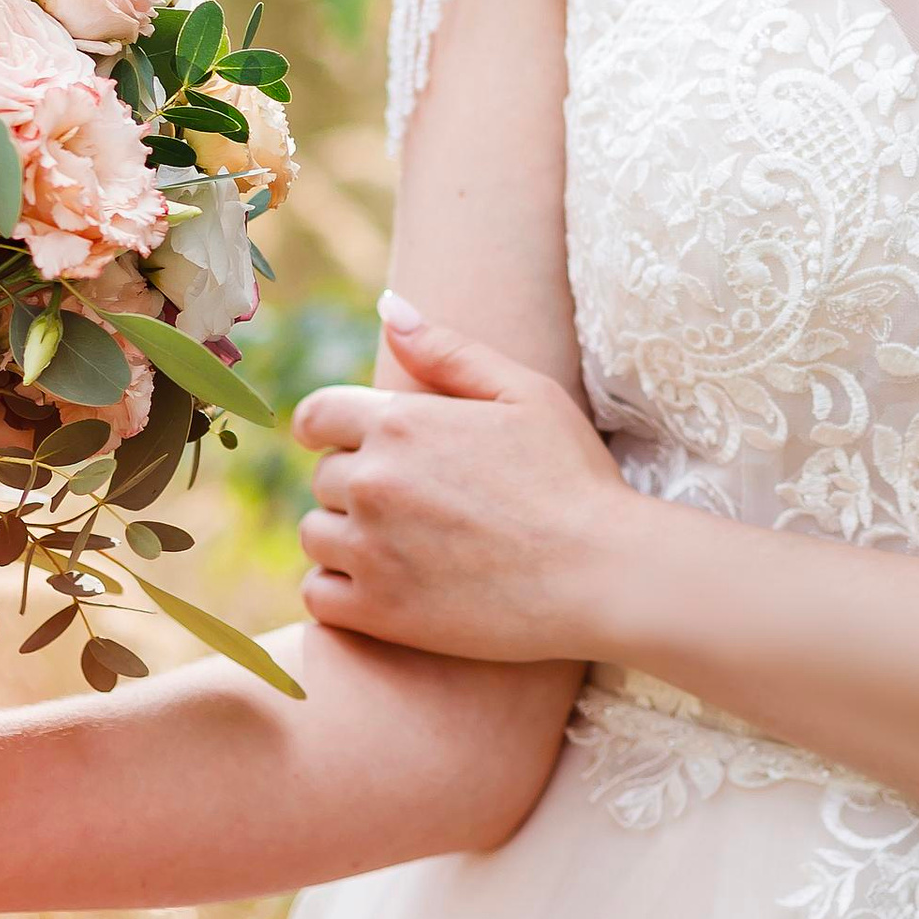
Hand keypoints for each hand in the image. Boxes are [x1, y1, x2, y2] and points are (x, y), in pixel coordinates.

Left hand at [292, 299, 645, 662]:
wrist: (602, 574)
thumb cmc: (573, 478)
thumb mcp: (525, 393)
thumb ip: (449, 350)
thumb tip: (388, 307)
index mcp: (401, 422)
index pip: (316, 415)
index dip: (327, 428)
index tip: (346, 444)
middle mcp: (373, 481)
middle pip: (324, 478)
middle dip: (356, 484)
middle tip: (413, 504)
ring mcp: (371, 549)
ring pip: (316, 535)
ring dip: (345, 538)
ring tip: (401, 546)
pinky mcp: (379, 611)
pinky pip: (318, 595)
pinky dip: (340, 591)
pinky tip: (385, 587)